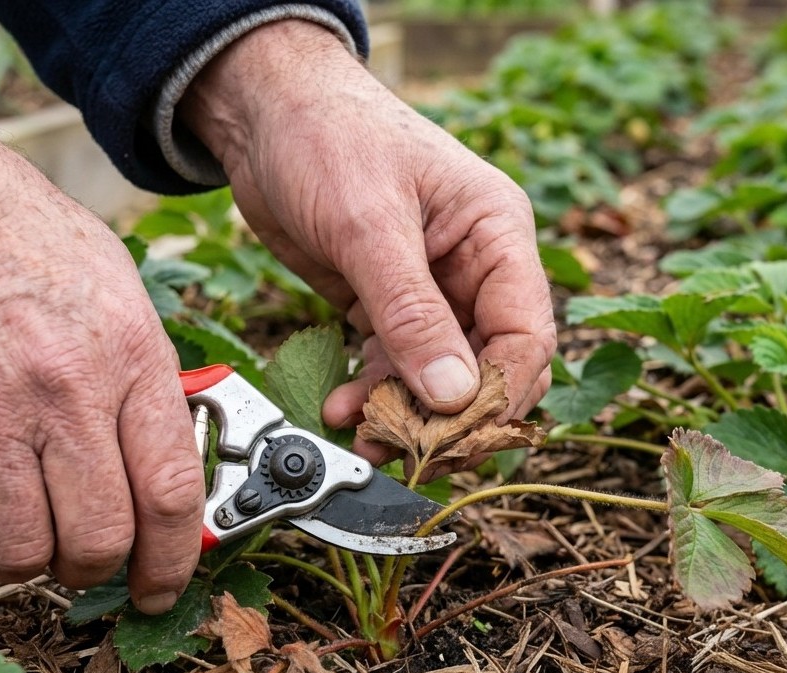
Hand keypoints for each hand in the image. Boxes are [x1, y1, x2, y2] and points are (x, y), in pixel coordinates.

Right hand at [0, 52, 202, 613]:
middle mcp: (62, 390)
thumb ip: (142, 374)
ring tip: (11, 525)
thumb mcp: (112, 282)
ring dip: (20, 561)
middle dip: (95, 568)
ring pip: (19, 553)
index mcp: (128, 352)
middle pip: (99, 539)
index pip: (172, 493)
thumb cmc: (7, 228)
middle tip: (78, 554)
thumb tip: (166, 460)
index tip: (162, 586)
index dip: (175, 560)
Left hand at [182, 21, 556, 461]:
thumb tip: (453, 396)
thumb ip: (411, 313)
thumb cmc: (326, 134)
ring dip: (404, 412)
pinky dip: (373, 391)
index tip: (454, 436)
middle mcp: (474, 266)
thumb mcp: (369, 225)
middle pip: (488, 366)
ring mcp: (430, 287)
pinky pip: (394, 364)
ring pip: (439, 376)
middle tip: (406, 450)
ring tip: (362, 437)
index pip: (526, 335)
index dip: (497, 395)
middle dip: (449, 415)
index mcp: (498, 233)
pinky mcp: (384, 301)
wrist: (260, 109)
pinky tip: (343, 408)